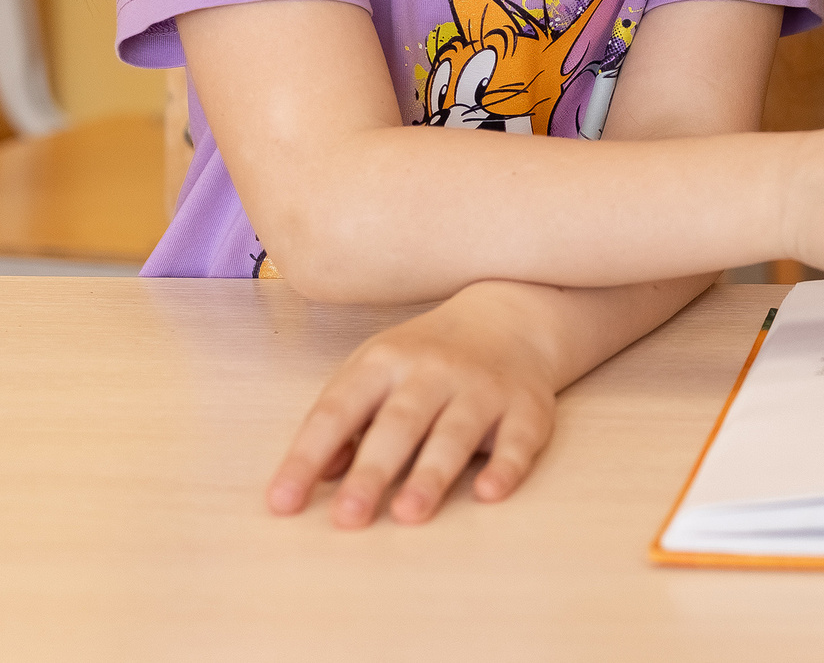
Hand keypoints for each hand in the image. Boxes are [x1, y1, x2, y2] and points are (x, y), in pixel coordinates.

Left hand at [268, 282, 560, 527]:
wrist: (512, 317)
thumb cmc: (427, 360)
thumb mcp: (375, 373)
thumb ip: (346, 422)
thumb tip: (322, 474)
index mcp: (383, 362)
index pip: (337, 411)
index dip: (307, 456)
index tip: (282, 503)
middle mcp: (434, 370)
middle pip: (399, 423)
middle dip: (373, 471)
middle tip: (348, 518)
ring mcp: (484, 386)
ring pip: (456, 432)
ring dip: (432, 473)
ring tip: (409, 513)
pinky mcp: (528, 405)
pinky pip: (520, 437)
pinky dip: (507, 464)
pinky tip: (490, 492)